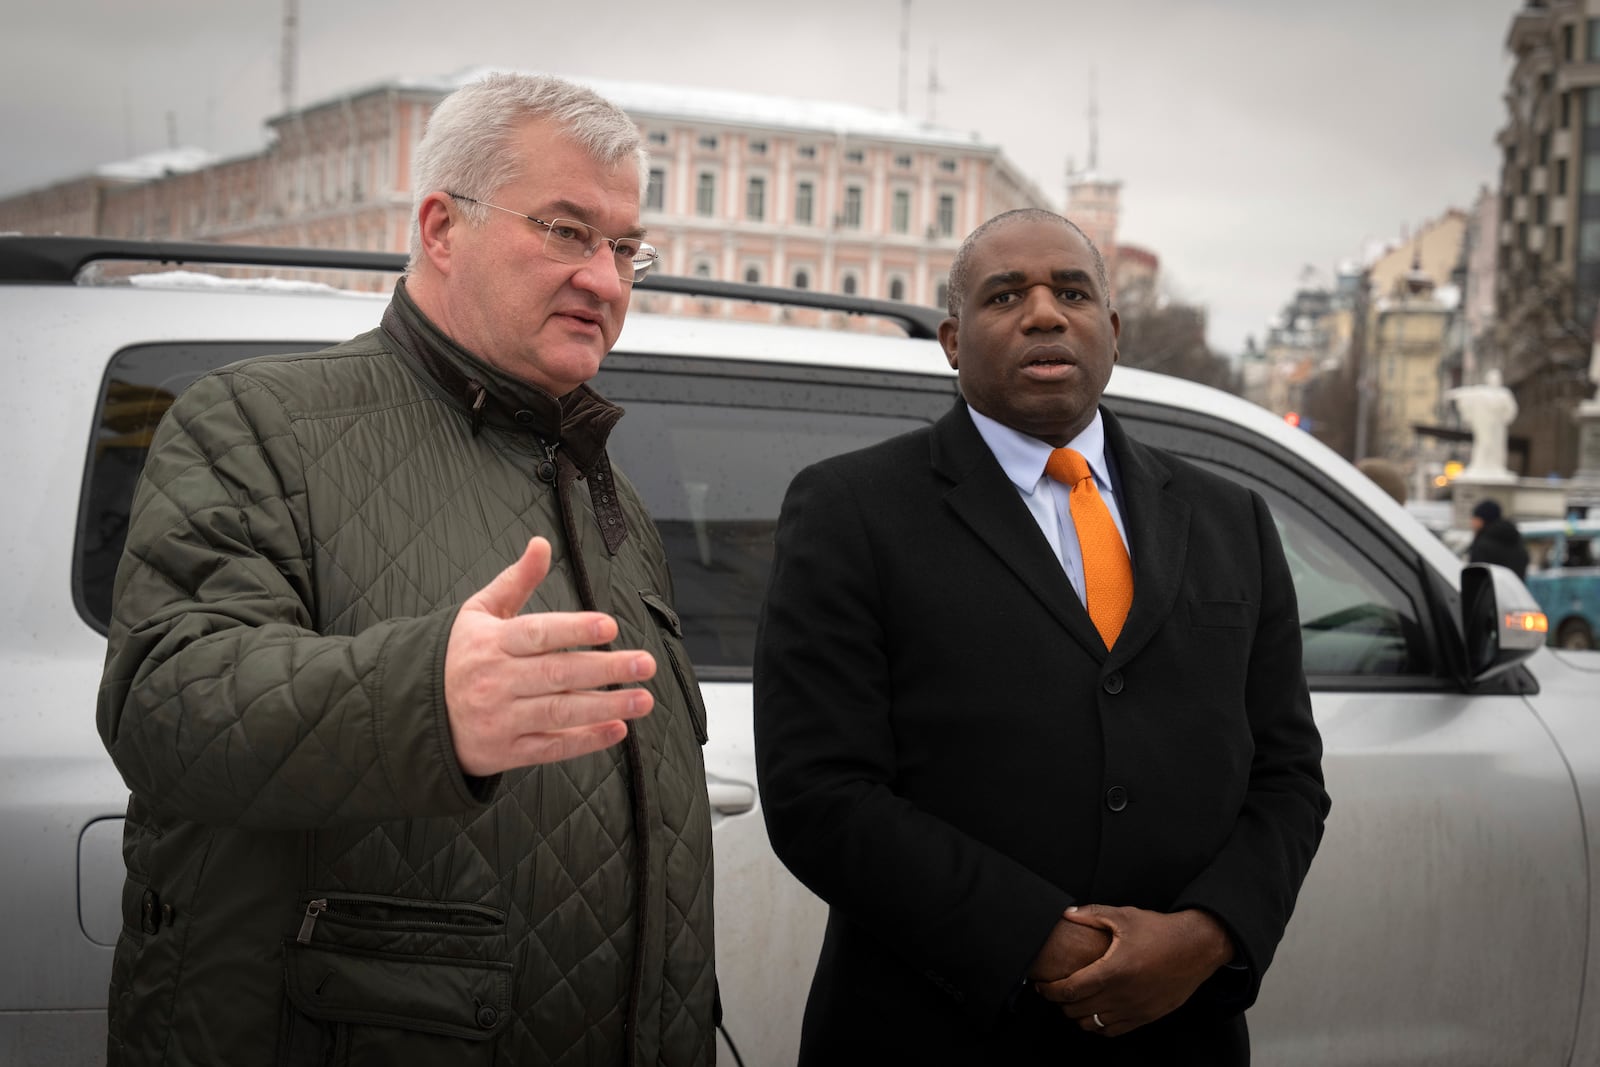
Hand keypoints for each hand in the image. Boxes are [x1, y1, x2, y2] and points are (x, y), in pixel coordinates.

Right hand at [444, 537, 654, 774]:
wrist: (417, 714)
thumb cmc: (460, 655)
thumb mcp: (479, 613)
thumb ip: (516, 581)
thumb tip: (541, 543)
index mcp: (491, 643)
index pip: (537, 634)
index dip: (574, 630)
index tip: (610, 626)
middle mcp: (496, 681)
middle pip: (557, 674)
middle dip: (605, 669)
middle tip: (645, 663)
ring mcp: (500, 719)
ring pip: (559, 713)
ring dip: (605, 707)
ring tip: (643, 699)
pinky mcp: (505, 752)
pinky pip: (550, 747)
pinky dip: (585, 741)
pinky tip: (618, 730)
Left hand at [1033, 905, 1234, 1036]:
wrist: (1196, 948)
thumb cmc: (1161, 932)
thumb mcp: (1124, 916)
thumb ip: (1091, 914)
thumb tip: (1067, 913)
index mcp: (1112, 971)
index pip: (1069, 990)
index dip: (1049, 990)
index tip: (1042, 985)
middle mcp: (1122, 995)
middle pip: (1077, 1010)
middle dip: (1060, 1002)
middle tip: (1055, 991)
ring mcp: (1134, 1009)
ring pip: (1093, 1025)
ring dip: (1078, 1014)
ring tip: (1074, 1001)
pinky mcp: (1146, 1017)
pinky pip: (1113, 1031)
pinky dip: (1099, 1026)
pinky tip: (1096, 1012)